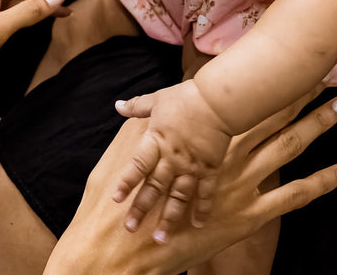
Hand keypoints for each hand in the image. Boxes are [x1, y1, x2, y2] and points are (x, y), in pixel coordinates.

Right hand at [45, 89, 336, 274]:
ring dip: (320, 123)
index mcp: (204, 136)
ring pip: (291, 146)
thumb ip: (144, 123)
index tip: (293, 55)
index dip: (270, 76)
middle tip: (331, 67)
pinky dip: (324, 182)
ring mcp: (242, 184)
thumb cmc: (128, 200)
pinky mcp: (251, 215)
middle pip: (275, 114)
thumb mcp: (132, 152)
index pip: (244, 97)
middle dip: (304, 90)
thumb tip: (142, 99)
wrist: (127, 247)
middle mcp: (227, 154)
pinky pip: (295, 196)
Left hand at [112, 81, 234, 241]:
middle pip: (154, 187)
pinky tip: (198, 224)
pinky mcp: (210, 168)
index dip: (127, 182)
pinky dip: (202, 208)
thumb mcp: (158, 99)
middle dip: (142, 208)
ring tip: (161, 238)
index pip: (138, 166)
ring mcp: (192, 166)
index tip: (117, 199)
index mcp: (157, 141)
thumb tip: (118, 105)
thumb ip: (138, 106)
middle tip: (130, 228)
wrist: (219, 100)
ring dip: (169, 217)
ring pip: (178, 196)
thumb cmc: (187, 98)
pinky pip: (206, 192)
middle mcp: (172, 158)